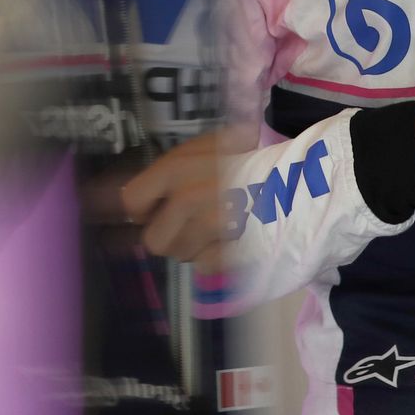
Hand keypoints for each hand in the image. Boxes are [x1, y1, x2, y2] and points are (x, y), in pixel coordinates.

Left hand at [113, 125, 257, 273]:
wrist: (303, 179)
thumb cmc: (250, 159)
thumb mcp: (207, 147)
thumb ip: (165, 173)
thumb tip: (111, 196)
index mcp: (176, 168)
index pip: (132, 202)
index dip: (143, 211)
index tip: (157, 210)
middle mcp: (188, 196)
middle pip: (155, 241)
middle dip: (171, 237)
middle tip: (193, 224)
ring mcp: (211, 225)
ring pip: (181, 255)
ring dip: (197, 246)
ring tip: (222, 226)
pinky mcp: (231, 251)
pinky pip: (206, 267)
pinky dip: (218, 258)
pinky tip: (234, 238)